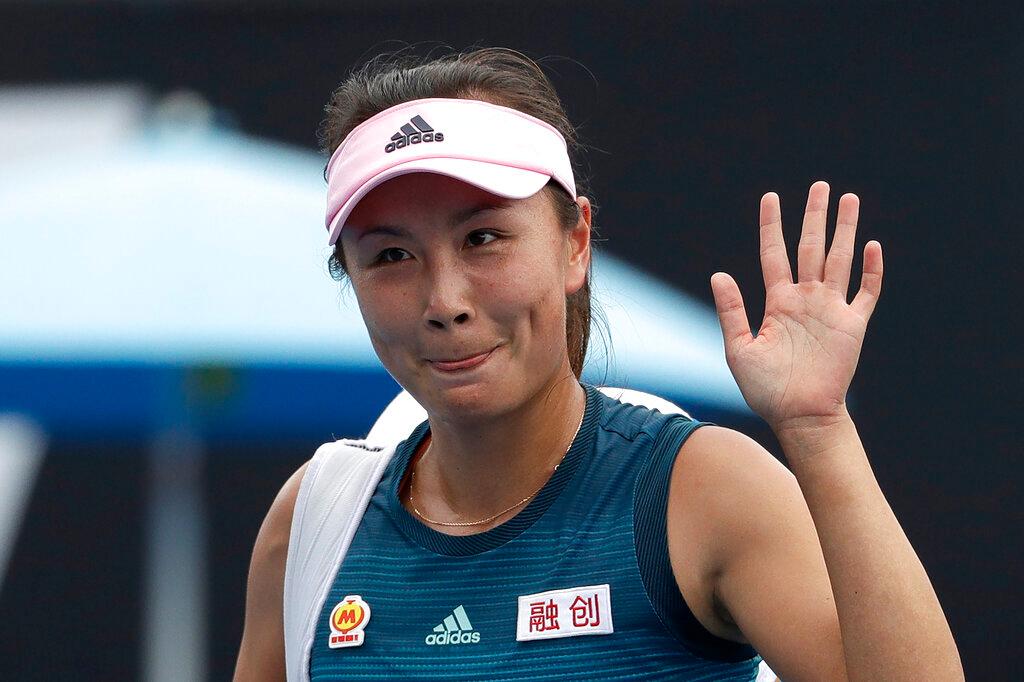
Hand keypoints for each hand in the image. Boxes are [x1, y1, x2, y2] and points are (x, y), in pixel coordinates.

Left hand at [710, 181, 882, 432]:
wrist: (799, 415)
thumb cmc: (765, 389)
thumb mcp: (739, 348)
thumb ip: (731, 310)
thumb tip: (718, 274)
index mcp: (777, 303)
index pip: (774, 254)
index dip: (771, 226)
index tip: (770, 197)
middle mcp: (805, 300)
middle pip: (811, 247)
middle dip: (815, 216)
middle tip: (820, 186)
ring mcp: (831, 310)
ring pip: (839, 260)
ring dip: (844, 230)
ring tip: (848, 199)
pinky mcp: (853, 325)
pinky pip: (866, 292)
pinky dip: (871, 270)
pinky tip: (871, 245)